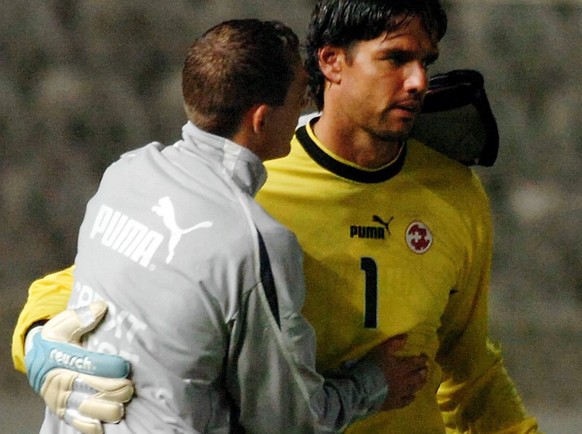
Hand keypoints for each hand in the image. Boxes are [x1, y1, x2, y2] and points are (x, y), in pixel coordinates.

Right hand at [25, 300, 133, 433]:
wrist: (36, 360)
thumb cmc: (55, 339)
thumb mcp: (62, 324)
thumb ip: (82, 316)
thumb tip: (101, 306)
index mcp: (63, 358)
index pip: (93, 366)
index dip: (113, 368)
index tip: (126, 367)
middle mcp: (62, 381)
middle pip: (98, 389)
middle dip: (119, 389)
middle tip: (129, 385)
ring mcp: (63, 399)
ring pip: (94, 409)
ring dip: (112, 406)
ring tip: (123, 400)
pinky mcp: (63, 412)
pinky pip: (80, 423)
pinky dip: (95, 424)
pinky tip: (108, 419)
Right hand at [371, 334, 428, 409]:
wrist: (364, 387)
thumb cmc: (373, 366)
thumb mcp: (382, 350)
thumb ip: (394, 343)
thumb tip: (406, 337)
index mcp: (401, 367)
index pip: (415, 363)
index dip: (422, 360)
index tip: (426, 358)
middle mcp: (404, 381)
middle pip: (417, 377)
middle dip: (423, 373)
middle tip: (426, 370)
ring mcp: (400, 393)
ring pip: (414, 389)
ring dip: (419, 385)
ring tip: (423, 382)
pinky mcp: (394, 403)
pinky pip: (405, 402)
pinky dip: (410, 398)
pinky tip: (413, 397)